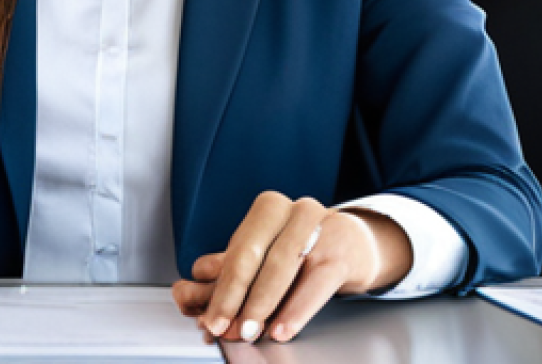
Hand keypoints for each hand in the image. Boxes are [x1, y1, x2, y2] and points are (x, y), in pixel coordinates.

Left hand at [171, 192, 412, 343]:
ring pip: (282, 265)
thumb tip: (187, 291)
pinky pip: (316, 282)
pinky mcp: (341, 253)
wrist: (354, 247)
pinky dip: (295, 309)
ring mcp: (320, 229)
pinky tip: (280, 329)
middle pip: (254, 253)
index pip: (237, 249)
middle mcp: (292, 211)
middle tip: (222, 328)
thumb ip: (228, 273)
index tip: (208, 318)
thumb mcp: (266, 258)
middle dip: (234, 295)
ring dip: (261, 304)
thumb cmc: (302, 254)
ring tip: (248, 332)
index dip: (220, 286)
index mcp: (268, 209)